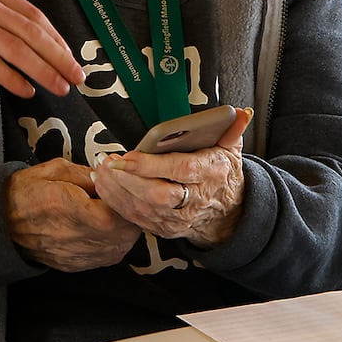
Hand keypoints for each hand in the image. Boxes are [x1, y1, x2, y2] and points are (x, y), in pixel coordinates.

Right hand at [0, 0, 81, 97]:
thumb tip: (17, 36)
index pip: (34, 15)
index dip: (56, 38)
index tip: (70, 57)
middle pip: (33, 33)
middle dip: (60, 57)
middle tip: (78, 77)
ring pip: (19, 49)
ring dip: (44, 71)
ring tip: (60, 88)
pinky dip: (13, 78)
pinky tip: (25, 91)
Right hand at [6, 158, 140, 271]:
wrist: (0, 222)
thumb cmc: (25, 192)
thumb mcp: (54, 170)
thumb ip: (86, 173)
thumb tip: (111, 176)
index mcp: (66, 205)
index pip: (114, 211)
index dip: (126, 200)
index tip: (124, 190)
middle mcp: (72, 234)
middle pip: (123, 232)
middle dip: (131, 216)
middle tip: (128, 202)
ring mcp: (74, 253)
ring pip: (120, 247)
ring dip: (126, 232)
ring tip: (120, 216)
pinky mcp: (75, 265)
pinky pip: (108, 257)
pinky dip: (115, 244)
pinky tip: (109, 231)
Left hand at [92, 107, 251, 246]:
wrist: (227, 215)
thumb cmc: (221, 177)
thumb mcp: (231, 151)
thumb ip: (232, 130)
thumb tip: (240, 113)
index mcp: (209, 175)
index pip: (179, 171)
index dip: (151, 165)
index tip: (127, 156)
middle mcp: (193, 200)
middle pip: (157, 194)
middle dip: (128, 179)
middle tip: (108, 162)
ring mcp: (177, 218)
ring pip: (142, 207)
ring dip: (116, 188)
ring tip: (100, 168)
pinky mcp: (163, 228)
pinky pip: (135, 217)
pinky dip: (115, 201)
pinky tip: (103, 184)